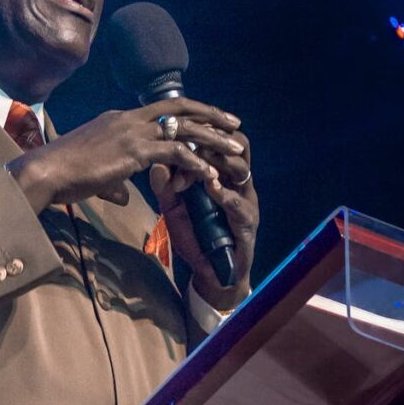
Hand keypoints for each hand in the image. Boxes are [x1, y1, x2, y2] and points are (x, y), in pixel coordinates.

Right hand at [5, 97, 244, 212]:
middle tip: (235, 125)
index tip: (210, 120)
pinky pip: (174, 153)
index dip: (189, 114)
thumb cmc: (64, 175)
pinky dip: (195, 163)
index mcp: (120, 119)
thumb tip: (123, 194)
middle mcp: (129, 118)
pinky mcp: (134, 151)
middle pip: (180, 109)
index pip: (163, 110)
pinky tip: (210, 173)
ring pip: (183, 129)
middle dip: (211, 116)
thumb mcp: (95, 174)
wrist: (45, 172)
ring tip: (234, 150)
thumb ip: (115, 181)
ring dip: (213, 139)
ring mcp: (132, 132)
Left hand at [150, 126, 257, 310]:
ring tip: (199, 161)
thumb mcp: (175, 209)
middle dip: (214, 140)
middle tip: (188, 140)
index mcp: (223, 174)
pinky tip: (212, 189)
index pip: (219, 140)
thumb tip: (154, 164)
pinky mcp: (249, 225)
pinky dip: (227, 196)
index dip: (201, 131)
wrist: (212, 273)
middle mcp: (239, 183)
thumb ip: (166, 188)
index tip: (176, 130)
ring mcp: (247, 202)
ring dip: (219, 163)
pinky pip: (241, 206)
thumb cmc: (196, 236)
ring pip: (242, 171)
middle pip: (237, 146)